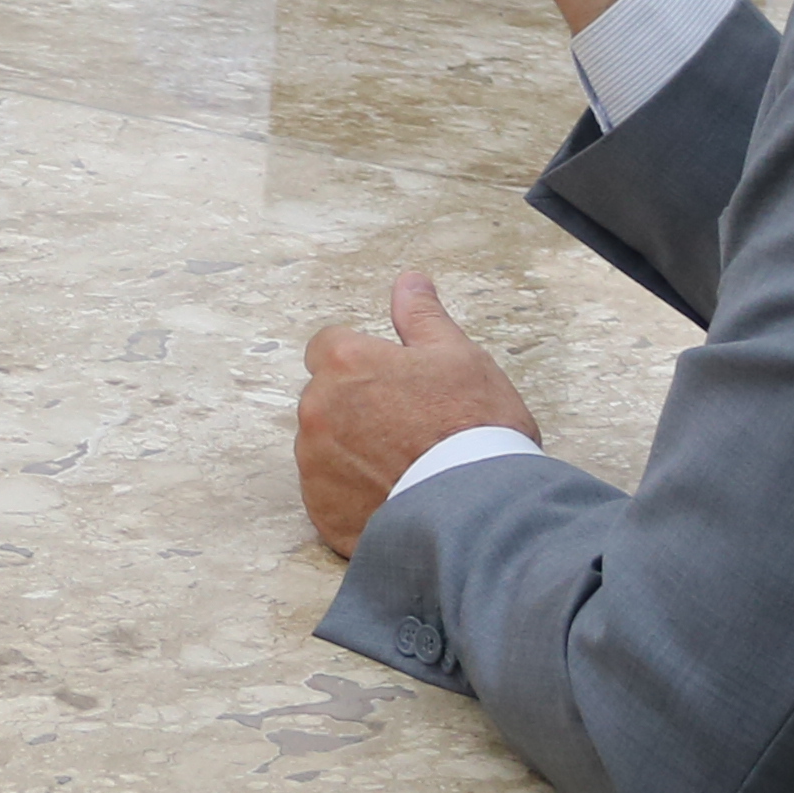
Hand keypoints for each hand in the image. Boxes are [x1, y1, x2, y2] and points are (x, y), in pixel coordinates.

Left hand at [296, 273, 539, 556]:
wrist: (480, 508)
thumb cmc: (474, 427)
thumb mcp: (459, 357)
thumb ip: (422, 317)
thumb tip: (408, 282)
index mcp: (344, 363)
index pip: (329, 346)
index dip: (362, 362)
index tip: (392, 382)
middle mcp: (317, 410)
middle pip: (326, 398)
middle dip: (357, 406)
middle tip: (409, 426)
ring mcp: (314, 464)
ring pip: (324, 446)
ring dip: (351, 450)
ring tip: (404, 466)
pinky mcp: (320, 510)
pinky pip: (328, 493)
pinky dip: (352, 493)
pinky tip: (392, 495)